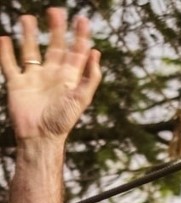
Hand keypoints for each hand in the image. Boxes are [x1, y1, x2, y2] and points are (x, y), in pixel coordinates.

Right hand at [0, 8, 100, 141]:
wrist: (40, 138)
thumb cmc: (62, 122)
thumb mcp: (81, 99)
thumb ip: (89, 78)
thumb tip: (96, 53)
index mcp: (68, 79)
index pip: (76, 53)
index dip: (80, 36)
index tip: (82, 20)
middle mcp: (51, 76)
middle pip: (54, 47)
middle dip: (56, 30)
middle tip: (55, 11)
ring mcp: (33, 79)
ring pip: (31, 51)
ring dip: (30, 35)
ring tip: (27, 18)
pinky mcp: (17, 84)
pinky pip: (9, 65)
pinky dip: (5, 52)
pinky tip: (4, 38)